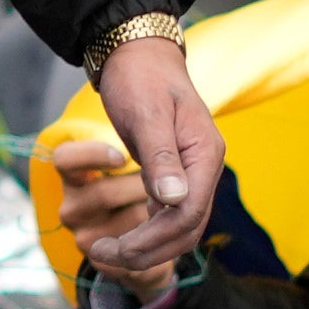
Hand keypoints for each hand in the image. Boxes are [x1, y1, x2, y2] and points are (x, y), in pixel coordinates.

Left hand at [64, 39, 222, 286]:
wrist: (138, 53)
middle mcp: (205, 167)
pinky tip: (123, 233)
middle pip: (187, 228)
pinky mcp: (179, 172)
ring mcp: (194, 171)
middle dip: (147, 250)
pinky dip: (150, 230)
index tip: (116, 250)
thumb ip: (160, 159)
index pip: (187, 214)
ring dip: (147, 245)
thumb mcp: (146, 116)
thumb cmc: (140, 79)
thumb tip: (173, 200)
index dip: (153, 239)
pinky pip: (171, 213)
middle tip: (102, 255)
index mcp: (205, 155)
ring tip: (107, 251)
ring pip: (180, 226)